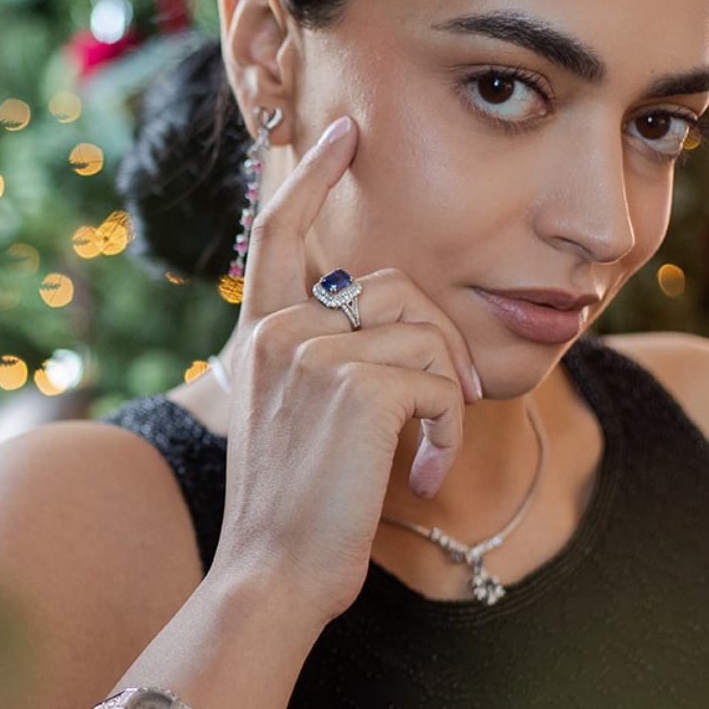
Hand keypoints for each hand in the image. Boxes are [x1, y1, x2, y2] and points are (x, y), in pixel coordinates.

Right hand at [211, 116, 480, 620]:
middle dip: (439, 342)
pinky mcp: (357, 388)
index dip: (312, 179)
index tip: (344, 133)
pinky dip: (447, 428)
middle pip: (394, 288)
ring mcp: (314, 356)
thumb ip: (329, 360)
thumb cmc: (295, 507)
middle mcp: (278, 333)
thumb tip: (402, 322)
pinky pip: (438, 380)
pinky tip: (424, 472)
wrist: (271, 576)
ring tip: (427, 451)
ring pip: (425, 331)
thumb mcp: (298, 419)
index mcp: (261, 335)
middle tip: (446, 404)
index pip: (279, 234)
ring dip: (445, 395)